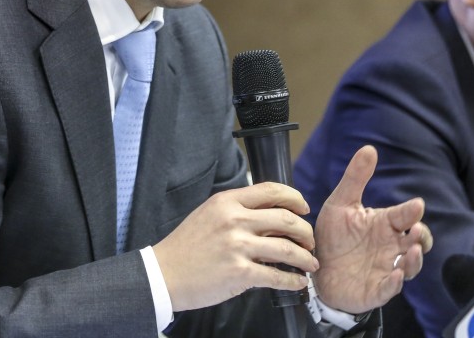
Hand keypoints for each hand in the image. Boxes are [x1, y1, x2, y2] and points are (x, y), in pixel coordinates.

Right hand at [153, 182, 315, 311]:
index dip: (295, 198)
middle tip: (310, 241)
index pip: (271, 190)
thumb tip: (270, 215)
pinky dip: (293, 280)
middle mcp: (234, 220)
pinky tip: (297, 282)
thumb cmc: (185, 246)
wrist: (163, 273)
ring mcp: (237, 246)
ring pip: (287, 248)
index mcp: (227, 201)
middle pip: (286, 218)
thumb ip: (237, 211)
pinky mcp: (239, 273)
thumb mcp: (209, 214)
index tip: (304, 208)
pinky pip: (277, 276)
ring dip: (305, 257)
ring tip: (310, 263)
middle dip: (305, 231)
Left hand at [312, 145, 432, 313]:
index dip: (412, 211)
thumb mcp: (341, 203)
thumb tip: (369, 148)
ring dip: (414, 260)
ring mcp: (386, 268)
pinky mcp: (376, 289)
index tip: (417, 205)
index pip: (404, 215)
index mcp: (384, 224)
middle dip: (422, 236)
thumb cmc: (333, 236)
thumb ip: (355, 178)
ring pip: (410, 266)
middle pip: (417, 241)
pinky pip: (391, 288)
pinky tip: (395, 275)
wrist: (315, 267)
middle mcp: (390, 246)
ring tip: (412, 251)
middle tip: (417, 230)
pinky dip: (396, 283)